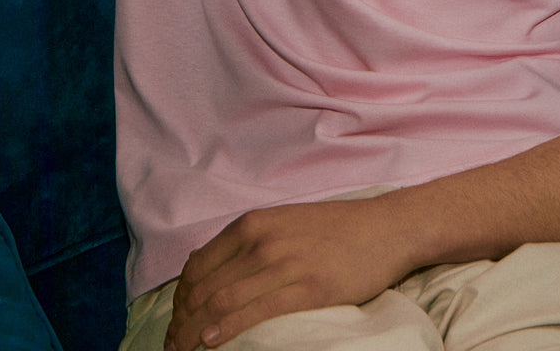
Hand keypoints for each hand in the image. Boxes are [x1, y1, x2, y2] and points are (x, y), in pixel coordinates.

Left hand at [164, 196, 413, 350]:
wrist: (385, 228)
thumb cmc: (335, 229)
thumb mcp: (283, 222)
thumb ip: (248, 241)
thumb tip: (207, 267)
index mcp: (253, 224)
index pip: (198, 265)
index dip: (179, 299)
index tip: (175, 322)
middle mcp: (262, 240)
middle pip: (205, 288)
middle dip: (181, 322)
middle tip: (174, 346)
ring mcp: (284, 264)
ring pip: (222, 302)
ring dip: (195, 332)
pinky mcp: (307, 288)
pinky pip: (255, 312)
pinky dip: (226, 330)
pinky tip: (211, 342)